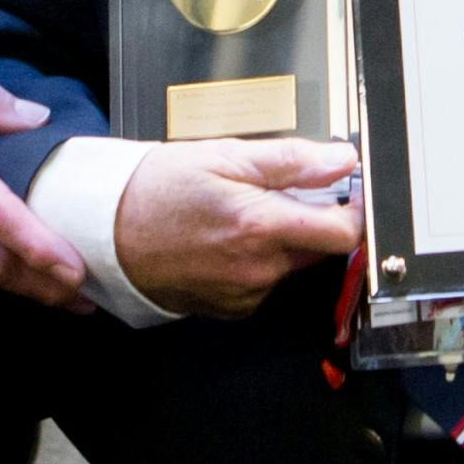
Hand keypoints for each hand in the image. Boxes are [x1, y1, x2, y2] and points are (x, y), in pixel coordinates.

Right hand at [115, 138, 361, 318]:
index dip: (356, 209)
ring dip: (281, 240)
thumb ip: (291, 161)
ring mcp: (244, 294)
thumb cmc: (160, 188)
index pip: (343, 233)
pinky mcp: (230, 308)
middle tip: (277, 190)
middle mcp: (258, 269)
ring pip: (290, 265)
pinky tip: (227, 239)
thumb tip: (341, 160)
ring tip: (240, 212)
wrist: (107, 231)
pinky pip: (263, 282)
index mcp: (262, 227)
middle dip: (311, 219)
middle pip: (318, 248)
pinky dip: (257, 261)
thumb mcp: (225, 156)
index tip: (349, 191)